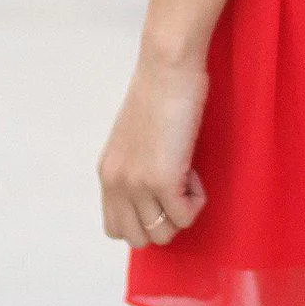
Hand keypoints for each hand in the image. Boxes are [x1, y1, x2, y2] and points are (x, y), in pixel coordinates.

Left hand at [98, 49, 209, 247]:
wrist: (168, 67)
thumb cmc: (161, 91)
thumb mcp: (136, 137)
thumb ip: (136, 165)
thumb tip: (156, 187)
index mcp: (108, 173)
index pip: (115, 227)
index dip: (145, 216)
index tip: (164, 189)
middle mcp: (116, 183)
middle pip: (137, 238)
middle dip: (164, 221)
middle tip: (178, 185)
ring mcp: (137, 185)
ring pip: (161, 235)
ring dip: (181, 211)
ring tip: (187, 176)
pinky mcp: (162, 181)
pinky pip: (184, 217)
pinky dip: (196, 201)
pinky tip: (195, 172)